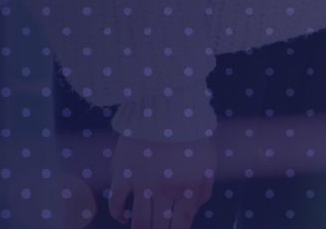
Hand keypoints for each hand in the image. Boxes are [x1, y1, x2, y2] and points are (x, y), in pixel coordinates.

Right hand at [101, 133, 217, 228]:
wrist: (167, 109)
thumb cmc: (193, 135)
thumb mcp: (209, 163)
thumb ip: (204, 190)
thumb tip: (193, 209)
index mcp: (186, 189)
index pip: (180, 225)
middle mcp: (163, 191)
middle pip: (159, 226)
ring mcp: (141, 183)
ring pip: (138, 220)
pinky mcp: (123, 172)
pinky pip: (116, 201)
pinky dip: (118, 213)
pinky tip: (123, 217)